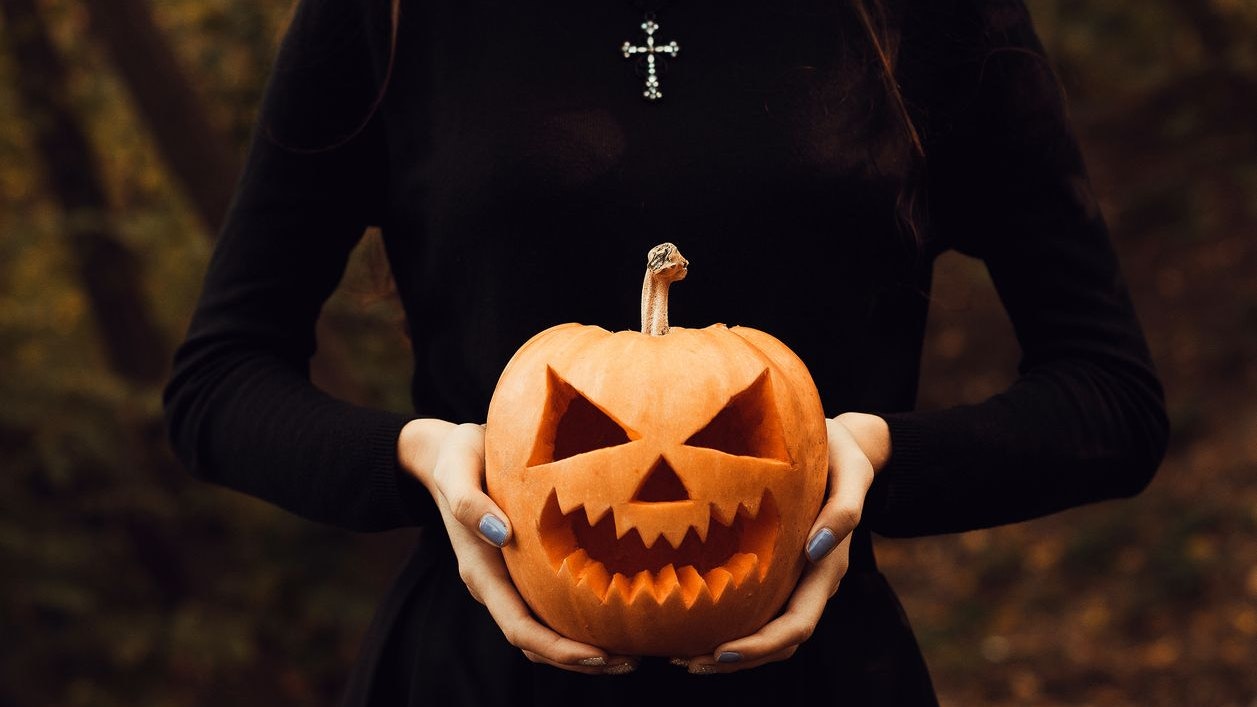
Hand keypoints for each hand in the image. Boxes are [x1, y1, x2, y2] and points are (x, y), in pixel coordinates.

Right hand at [398, 419, 637, 674]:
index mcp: (480, 571)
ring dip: (584, 650)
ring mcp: (510, 581)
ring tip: (631, 654)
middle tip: (631, 663)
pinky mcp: (524, 570)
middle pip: (536, 642)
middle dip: (580, 659)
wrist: (450, 454)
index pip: (518, 627)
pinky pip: (552, 608)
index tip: (598, 654)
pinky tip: (615, 615)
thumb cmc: (459, 457)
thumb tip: (502, 534)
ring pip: (545, 632)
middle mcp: (495, 585)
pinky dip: (581, 622)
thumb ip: (469, 502)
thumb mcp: (457, 469)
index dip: (557, 647)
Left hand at [673, 413, 888, 674]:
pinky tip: (692, 620)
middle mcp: (812, 581)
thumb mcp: (851, 471)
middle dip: (735, 659)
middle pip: (778, 642)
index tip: (720, 651)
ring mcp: (795, 578)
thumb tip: (814, 549)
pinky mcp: (779, 568)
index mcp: (827, 567)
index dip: (760, 646)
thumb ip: (844, 509)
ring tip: (680, 655)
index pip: (797, 625)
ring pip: (766, 632)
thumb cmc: (841, 453)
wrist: (842, 445)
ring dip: (728, 651)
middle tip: (683, 662)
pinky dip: (728, 623)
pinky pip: (756, 608)